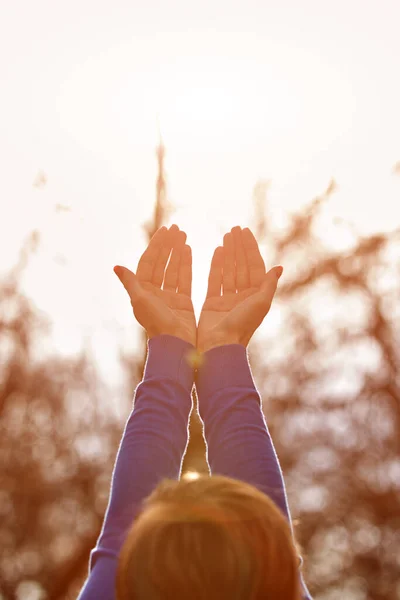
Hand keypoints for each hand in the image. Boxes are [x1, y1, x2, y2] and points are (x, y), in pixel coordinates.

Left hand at [114, 224, 196, 346]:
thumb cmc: (156, 324)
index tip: (165, 230)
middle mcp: (154, 292)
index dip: (156, 245)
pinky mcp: (183, 301)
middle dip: (168, 245)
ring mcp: (169, 296)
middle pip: (161, 262)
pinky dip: (186, 264)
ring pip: (173, 268)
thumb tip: (116, 266)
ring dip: (177, 251)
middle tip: (176, 228)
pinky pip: (184, 278)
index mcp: (142, 290)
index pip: (148, 262)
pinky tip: (189, 250)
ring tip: (183, 235)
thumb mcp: (140, 301)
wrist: (175, 344)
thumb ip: (130, 282)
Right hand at [197, 226, 282, 352]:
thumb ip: (268, 284)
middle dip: (238, 247)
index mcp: (256, 296)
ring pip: (229, 270)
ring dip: (228, 253)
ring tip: (226, 236)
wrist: (220, 346)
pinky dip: (216, 265)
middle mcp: (243, 296)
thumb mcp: (260, 303)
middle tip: (234, 229)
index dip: (250, 248)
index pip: (254, 266)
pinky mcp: (212, 303)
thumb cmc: (242, 326)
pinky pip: (215, 280)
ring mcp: (227, 299)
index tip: (245, 231)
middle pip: (241, 265)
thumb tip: (278, 267)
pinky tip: (217, 251)